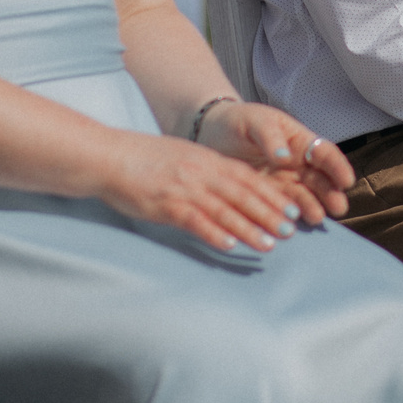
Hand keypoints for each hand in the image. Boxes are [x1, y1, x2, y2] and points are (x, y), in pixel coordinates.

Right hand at [98, 129, 316, 252]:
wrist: (111, 156)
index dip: (272, 194)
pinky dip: (214, 233)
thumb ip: (208, 170)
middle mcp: (201, 173)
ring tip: (269, 244)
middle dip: (269, 213)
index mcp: (207, 160)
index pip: (248, 178)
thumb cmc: (146, 158)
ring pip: (224, 210)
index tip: (291, 208)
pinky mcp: (166, 205)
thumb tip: (232, 187)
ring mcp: (185, 189)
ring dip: (249, 228)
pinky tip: (230, 246)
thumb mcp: (184, 156)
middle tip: (291, 230)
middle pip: (243, 194)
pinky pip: (195, 221)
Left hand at [196, 101, 354, 222]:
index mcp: (299, 141)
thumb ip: (270, 136)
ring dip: (313, 207)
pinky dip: (289, 216)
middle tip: (338, 207)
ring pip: (304, 196)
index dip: (338, 167)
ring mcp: (283, 182)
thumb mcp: (255, 121)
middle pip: (320, 179)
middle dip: (331, 193)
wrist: (212, 135)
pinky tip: (293, 223)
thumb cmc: (238, 122)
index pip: (325, 153)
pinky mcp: (267, 197)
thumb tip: (284, 156)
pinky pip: (282, 208)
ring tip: (316, 218)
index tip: (347, 180)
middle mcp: (297, 164)